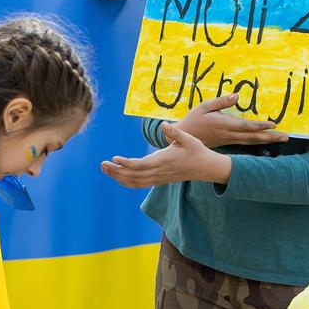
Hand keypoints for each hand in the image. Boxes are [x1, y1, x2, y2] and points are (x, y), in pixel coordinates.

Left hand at [102, 124, 231, 187]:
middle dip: (116, 172)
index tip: (114, 158)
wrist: (207, 168)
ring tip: (105, 169)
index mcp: (163, 161)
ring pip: (134, 182)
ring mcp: (158, 178)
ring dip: (118, 177)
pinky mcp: (159, 180)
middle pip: (133, 176)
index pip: (140, 166)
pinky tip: (118, 176)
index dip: (126, 164)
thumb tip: (163, 125)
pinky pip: (140, 184)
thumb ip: (175, 132)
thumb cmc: (197, 151)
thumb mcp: (188, 139)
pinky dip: (127, 182)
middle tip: (101, 164)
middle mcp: (159, 172)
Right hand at [173, 93, 287, 147]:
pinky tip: (265, 141)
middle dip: (270, 137)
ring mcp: (229, 140)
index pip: (246, 126)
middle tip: (286, 137)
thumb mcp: (204, 106)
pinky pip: (246, 143)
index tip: (274, 124)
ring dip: (267, 140)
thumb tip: (237, 95)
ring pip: (251, 141)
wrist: (183, 138)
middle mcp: (229, 134)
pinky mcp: (228, 142)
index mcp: (224, 124)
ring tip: (281, 139)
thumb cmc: (193, 119)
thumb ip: (222, 101)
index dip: (260, 126)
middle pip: (253, 137)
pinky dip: (258, 142)